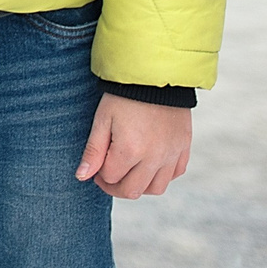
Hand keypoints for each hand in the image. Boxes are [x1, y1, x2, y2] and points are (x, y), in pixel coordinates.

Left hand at [76, 93, 192, 198]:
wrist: (154, 76)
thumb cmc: (123, 96)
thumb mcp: (103, 120)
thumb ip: (93, 151)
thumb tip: (82, 177)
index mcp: (130, 150)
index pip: (110, 178)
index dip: (99, 174)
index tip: (96, 164)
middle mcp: (154, 157)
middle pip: (132, 190)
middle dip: (115, 187)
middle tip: (108, 175)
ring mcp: (172, 154)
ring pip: (155, 189)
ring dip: (139, 185)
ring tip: (129, 171)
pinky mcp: (183, 148)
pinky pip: (175, 174)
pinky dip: (161, 175)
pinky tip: (149, 164)